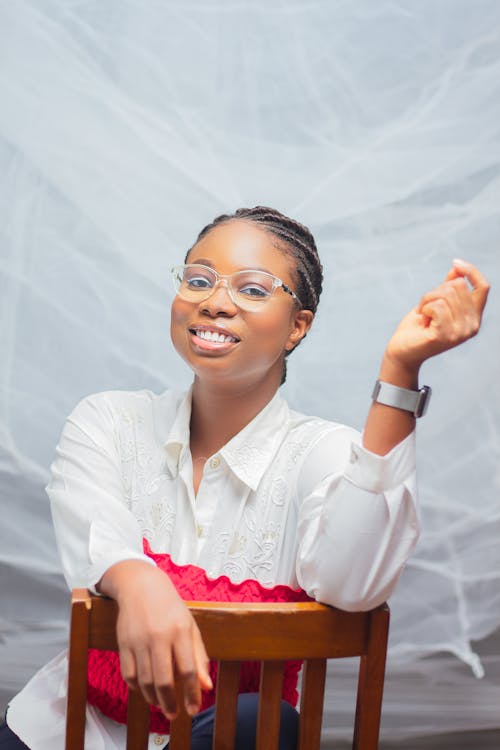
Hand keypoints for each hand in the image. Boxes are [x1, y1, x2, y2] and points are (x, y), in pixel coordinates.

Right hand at [97, 561, 211, 718]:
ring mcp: (139, 640)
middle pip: (163, 680)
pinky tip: (145, 689)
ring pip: (145, 681)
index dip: (192, 693)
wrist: (140, 586)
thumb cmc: (170, 608)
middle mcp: (158, 636)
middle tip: (174, 714)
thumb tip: (206, 686)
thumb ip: (200, 656)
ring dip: (153, 698)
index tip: (193, 709)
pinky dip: (137, 687)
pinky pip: (129, 675)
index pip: (188, 669)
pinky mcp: (123, 643)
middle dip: (170, 703)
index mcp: (180, 630)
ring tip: (161, 703)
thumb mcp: (190, 626)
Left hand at [384, 259, 489, 375]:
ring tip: (423, 316)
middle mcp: (472, 326)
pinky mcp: (445, 335)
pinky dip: (424, 308)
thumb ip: (448, 287)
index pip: (483, 287)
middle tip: (426, 308)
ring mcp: (460, 332)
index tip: (455, 263)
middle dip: (435, 291)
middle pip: (458, 285)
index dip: (472, 271)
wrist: (402, 352)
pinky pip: (436, 305)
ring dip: (427, 300)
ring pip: (445, 293)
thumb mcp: (434, 302)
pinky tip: (422, 322)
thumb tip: (457, 268)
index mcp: (474, 317)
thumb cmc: (417, 327)